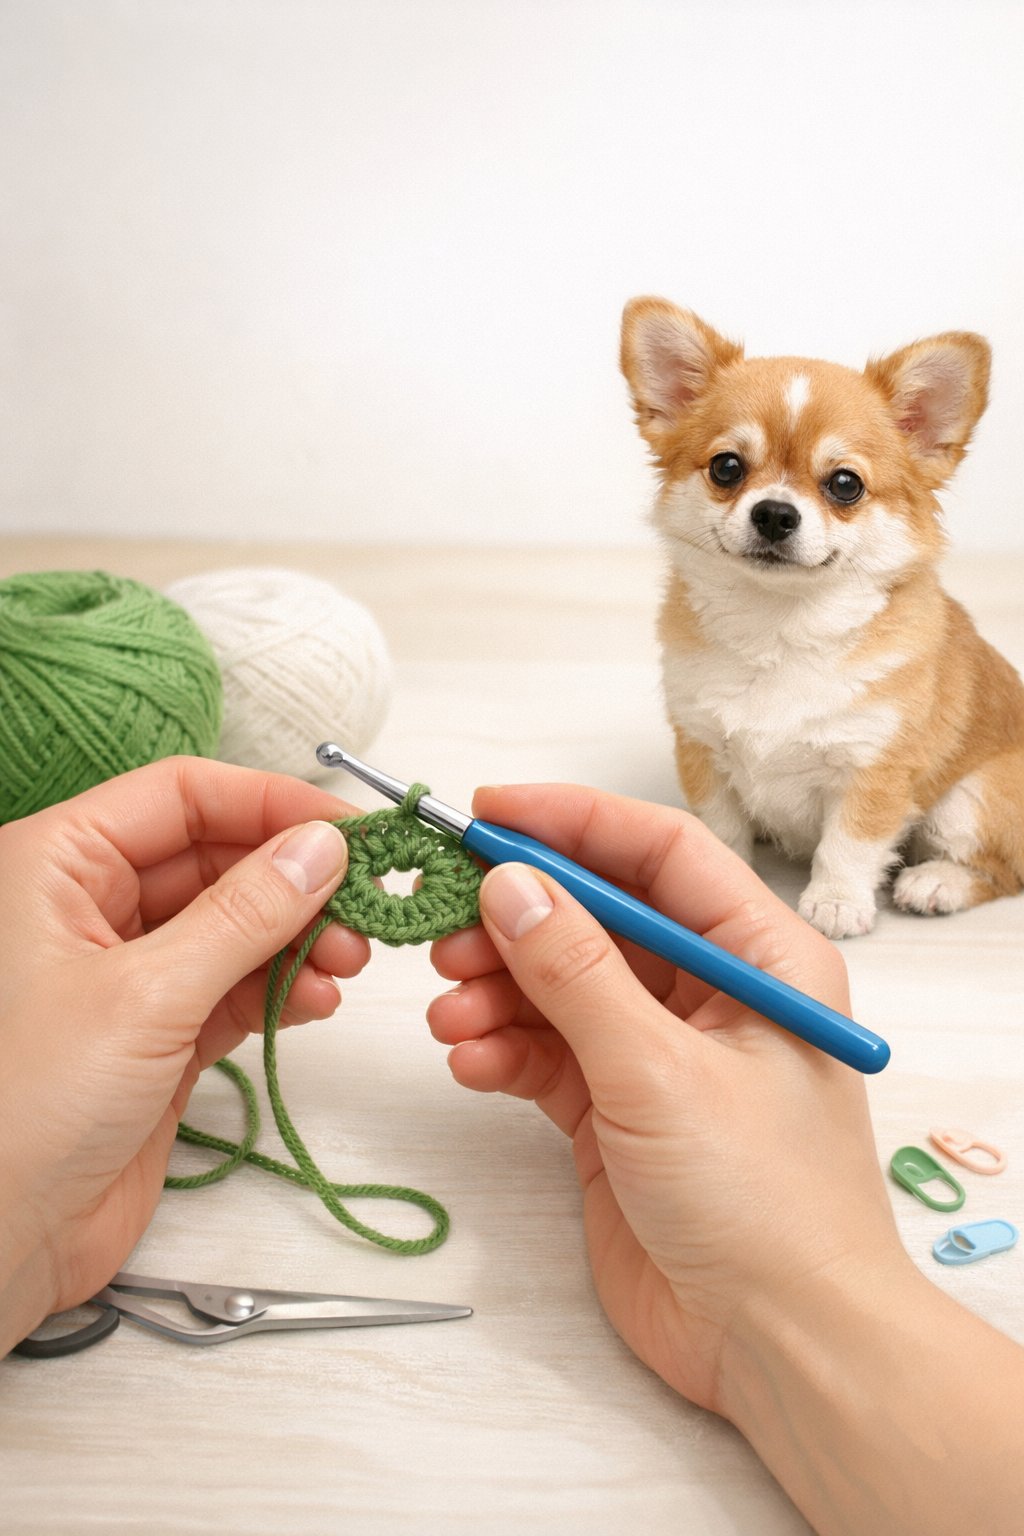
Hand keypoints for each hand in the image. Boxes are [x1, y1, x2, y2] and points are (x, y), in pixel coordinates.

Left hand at [0, 757, 365, 1352]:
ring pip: (234, 924)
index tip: (350, 828)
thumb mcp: (146, 994)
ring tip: (348, 960)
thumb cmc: (24, 1107)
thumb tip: (323, 846)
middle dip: (295, 878)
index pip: (181, 796)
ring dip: (299, 935)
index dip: (269, 802)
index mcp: (57, 864)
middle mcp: (90, 907)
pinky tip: (320, 998)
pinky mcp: (158, 1035)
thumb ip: (244, 914)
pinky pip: (235, 985)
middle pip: (215, 856)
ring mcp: (128, 973)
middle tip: (365, 903)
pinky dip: (283, 986)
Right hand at [428, 784, 905, 1413]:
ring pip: (561, 985)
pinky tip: (468, 1062)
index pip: (660, 852)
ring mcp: (658, 1053)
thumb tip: (508, 881)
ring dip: (497, 989)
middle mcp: (709, 993)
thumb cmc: (762, 1200)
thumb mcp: (659, 1069)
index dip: (574, 820)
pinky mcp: (616, 1112)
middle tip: (445, 922)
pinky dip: (502, 1049)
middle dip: (518, 916)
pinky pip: (546, 1053)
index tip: (487, 811)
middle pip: (598, 917)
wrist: (777, 1347)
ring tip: (447, 1011)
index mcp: (759, 956)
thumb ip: (576, 970)